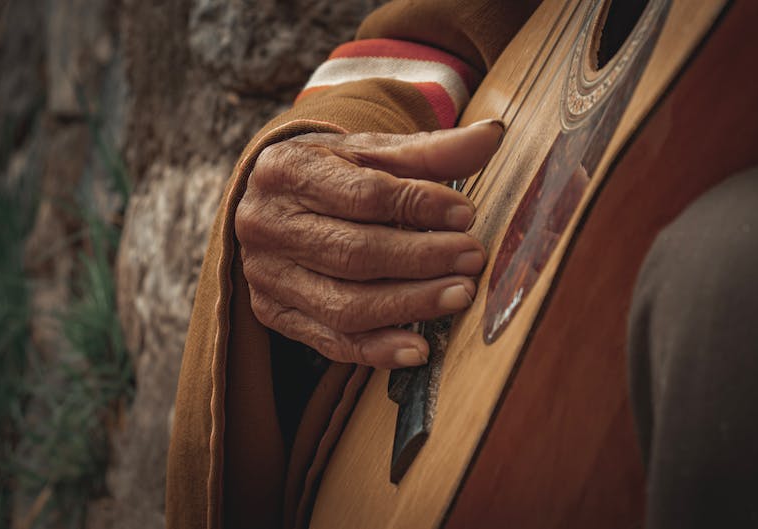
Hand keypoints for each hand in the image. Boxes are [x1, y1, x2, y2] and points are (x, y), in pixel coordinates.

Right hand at [236, 121, 502, 367]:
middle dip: (421, 260)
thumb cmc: (331, 172)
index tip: (466, 215)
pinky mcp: (273, 314)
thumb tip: (492, 136)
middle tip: (472, 259)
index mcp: (286, 170)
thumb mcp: (371, 151)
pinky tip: (419, 349)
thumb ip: (430, 150)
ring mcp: (265, 275)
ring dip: (409, 306)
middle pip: (354, 253)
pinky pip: (330, 342)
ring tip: (459, 296)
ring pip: (344, 305)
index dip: (419, 207)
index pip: (363, 194)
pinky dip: (377, 351)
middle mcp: (266, 225)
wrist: (273, 202)